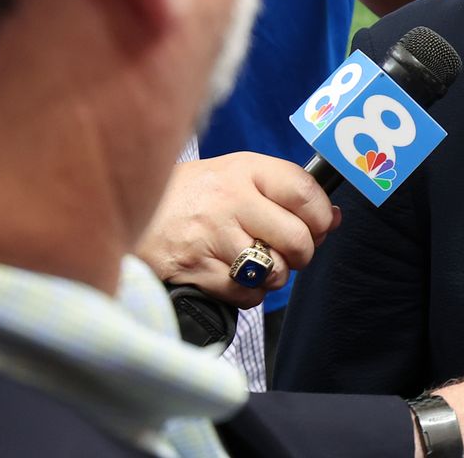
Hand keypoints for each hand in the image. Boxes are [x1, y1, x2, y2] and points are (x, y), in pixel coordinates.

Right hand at [134, 152, 339, 307]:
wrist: (130, 207)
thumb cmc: (192, 194)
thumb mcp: (236, 176)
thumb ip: (284, 192)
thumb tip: (334, 218)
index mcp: (245, 169)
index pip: (305, 192)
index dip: (322, 216)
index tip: (320, 226)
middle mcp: (230, 199)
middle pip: (297, 238)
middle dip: (301, 254)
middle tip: (289, 253)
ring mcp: (212, 235)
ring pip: (273, 271)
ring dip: (272, 276)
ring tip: (255, 264)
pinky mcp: (195, 268)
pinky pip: (247, 294)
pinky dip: (248, 294)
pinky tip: (233, 277)